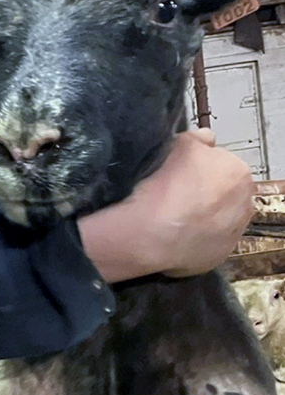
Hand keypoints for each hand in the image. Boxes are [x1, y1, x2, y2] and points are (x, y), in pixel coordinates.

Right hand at [77, 130, 253, 282]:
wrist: (149, 231)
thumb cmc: (163, 183)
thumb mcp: (178, 144)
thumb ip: (197, 139)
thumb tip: (206, 138)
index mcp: (238, 173)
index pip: (222, 165)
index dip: (199, 167)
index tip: (179, 172)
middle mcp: (245, 203)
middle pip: (225, 192)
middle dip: (205, 191)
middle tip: (176, 192)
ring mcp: (233, 233)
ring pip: (218, 218)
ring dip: (202, 215)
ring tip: (173, 214)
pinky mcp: (219, 256)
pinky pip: (207, 241)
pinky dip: (194, 236)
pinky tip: (174, 233)